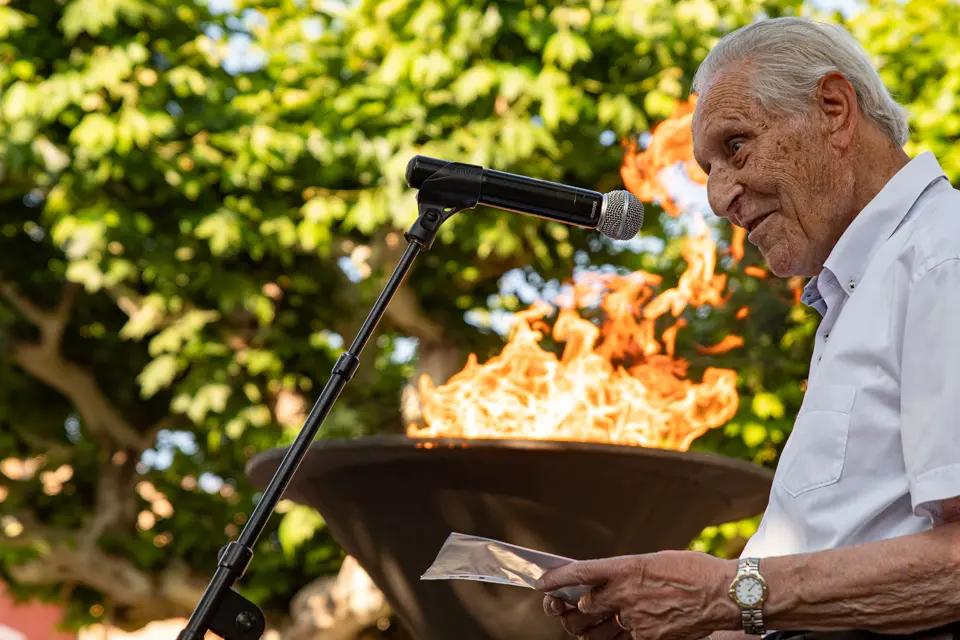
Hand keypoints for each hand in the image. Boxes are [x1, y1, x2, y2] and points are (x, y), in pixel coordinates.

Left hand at [536, 551, 738, 639]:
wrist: (724, 594)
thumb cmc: (693, 571)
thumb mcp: (654, 561)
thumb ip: (626, 573)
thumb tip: (607, 581)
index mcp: (626, 567)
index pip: (579, 573)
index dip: (556, 579)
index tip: (542, 584)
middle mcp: (625, 593)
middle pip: (582, 607)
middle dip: (567, 608)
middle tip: (561, 606)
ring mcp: (635, 619)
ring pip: (596, 630)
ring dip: (585, 626)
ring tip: (582, 621)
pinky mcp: (648, 638)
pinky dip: (616, 637)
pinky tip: (618, 630)